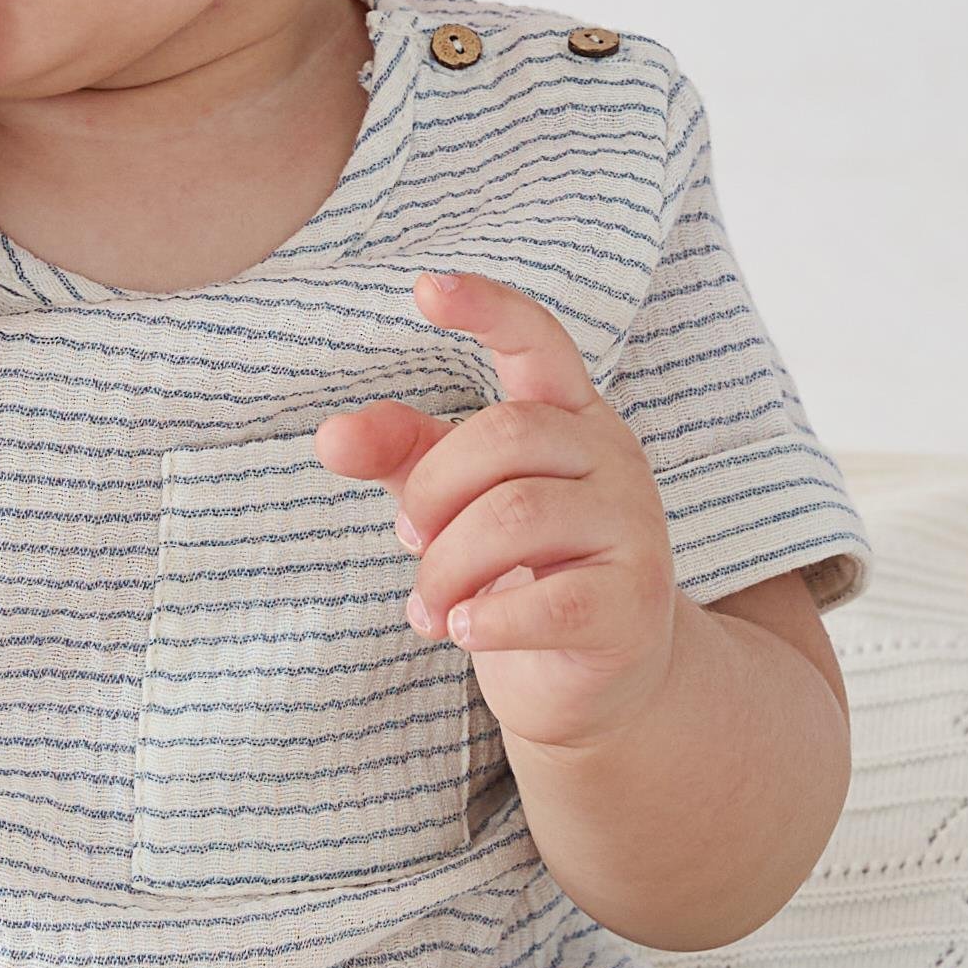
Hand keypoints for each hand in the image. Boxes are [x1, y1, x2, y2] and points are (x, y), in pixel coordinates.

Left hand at [316, 274, 678, 760]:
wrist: (594, 679)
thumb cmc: (518, 572)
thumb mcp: (454, 503)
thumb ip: (402, 456)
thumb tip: (332, 435)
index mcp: (570, 416)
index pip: (538, 340)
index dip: (487, 307)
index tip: (425, 288)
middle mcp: (613, 457)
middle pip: (506, 436)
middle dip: (435, 493)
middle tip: (409, 542)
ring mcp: (634, 528)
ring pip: (518, 517)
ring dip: (446, 569)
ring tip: (428, 607)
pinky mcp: (635, 604)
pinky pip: (551, 601)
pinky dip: (487, 619)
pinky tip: (462, 631)